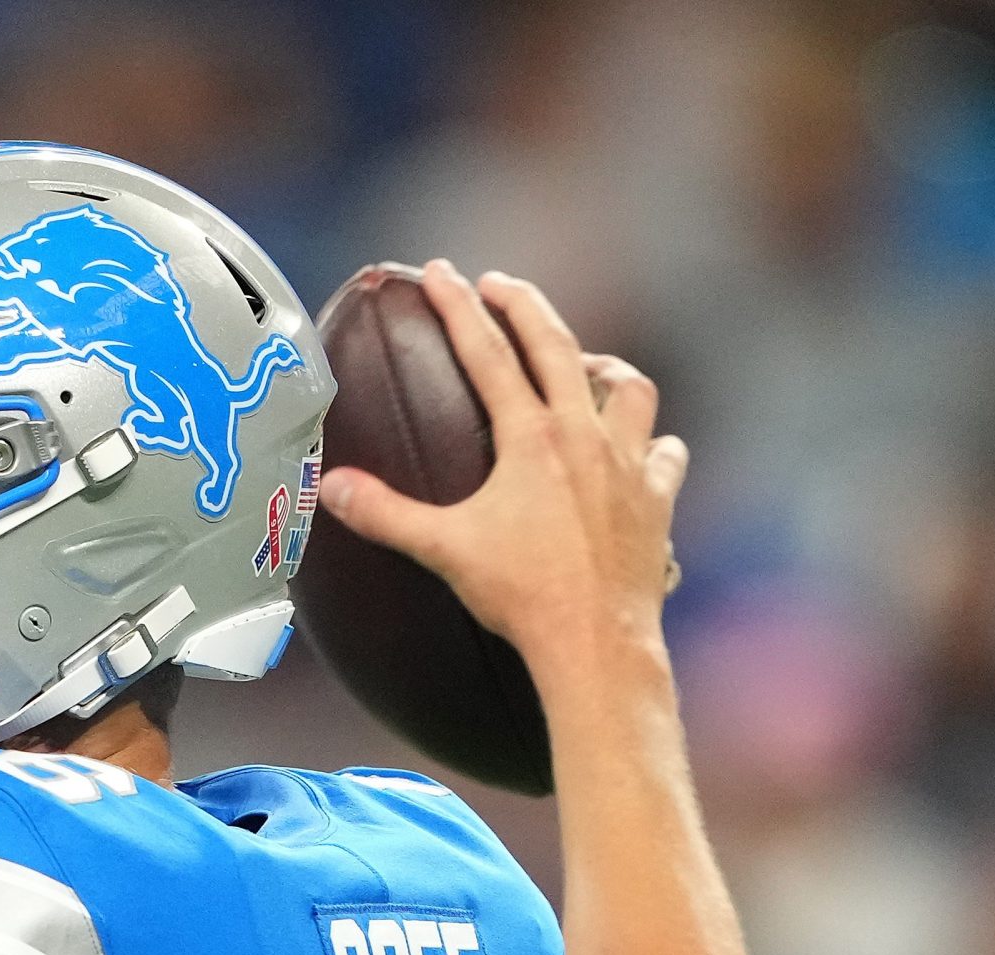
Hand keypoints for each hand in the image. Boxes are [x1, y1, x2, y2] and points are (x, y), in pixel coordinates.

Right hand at [319, 260, 687, 669]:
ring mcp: (629, 464)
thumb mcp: (443, 550)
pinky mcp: (657, 499)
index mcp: (531, 438)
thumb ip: (383, 514)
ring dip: (603, 368)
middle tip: (499, 283)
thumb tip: (330, 488)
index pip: (487, 353)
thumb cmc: (521, 595)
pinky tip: (641, 450)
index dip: (458, 307)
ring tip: (584, 365)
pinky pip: (665, 453)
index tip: (440, 271)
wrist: (596, 642)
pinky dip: (652, 444)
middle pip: (559, 345)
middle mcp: (585, 436)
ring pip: (628, 388)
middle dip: (525, 305)